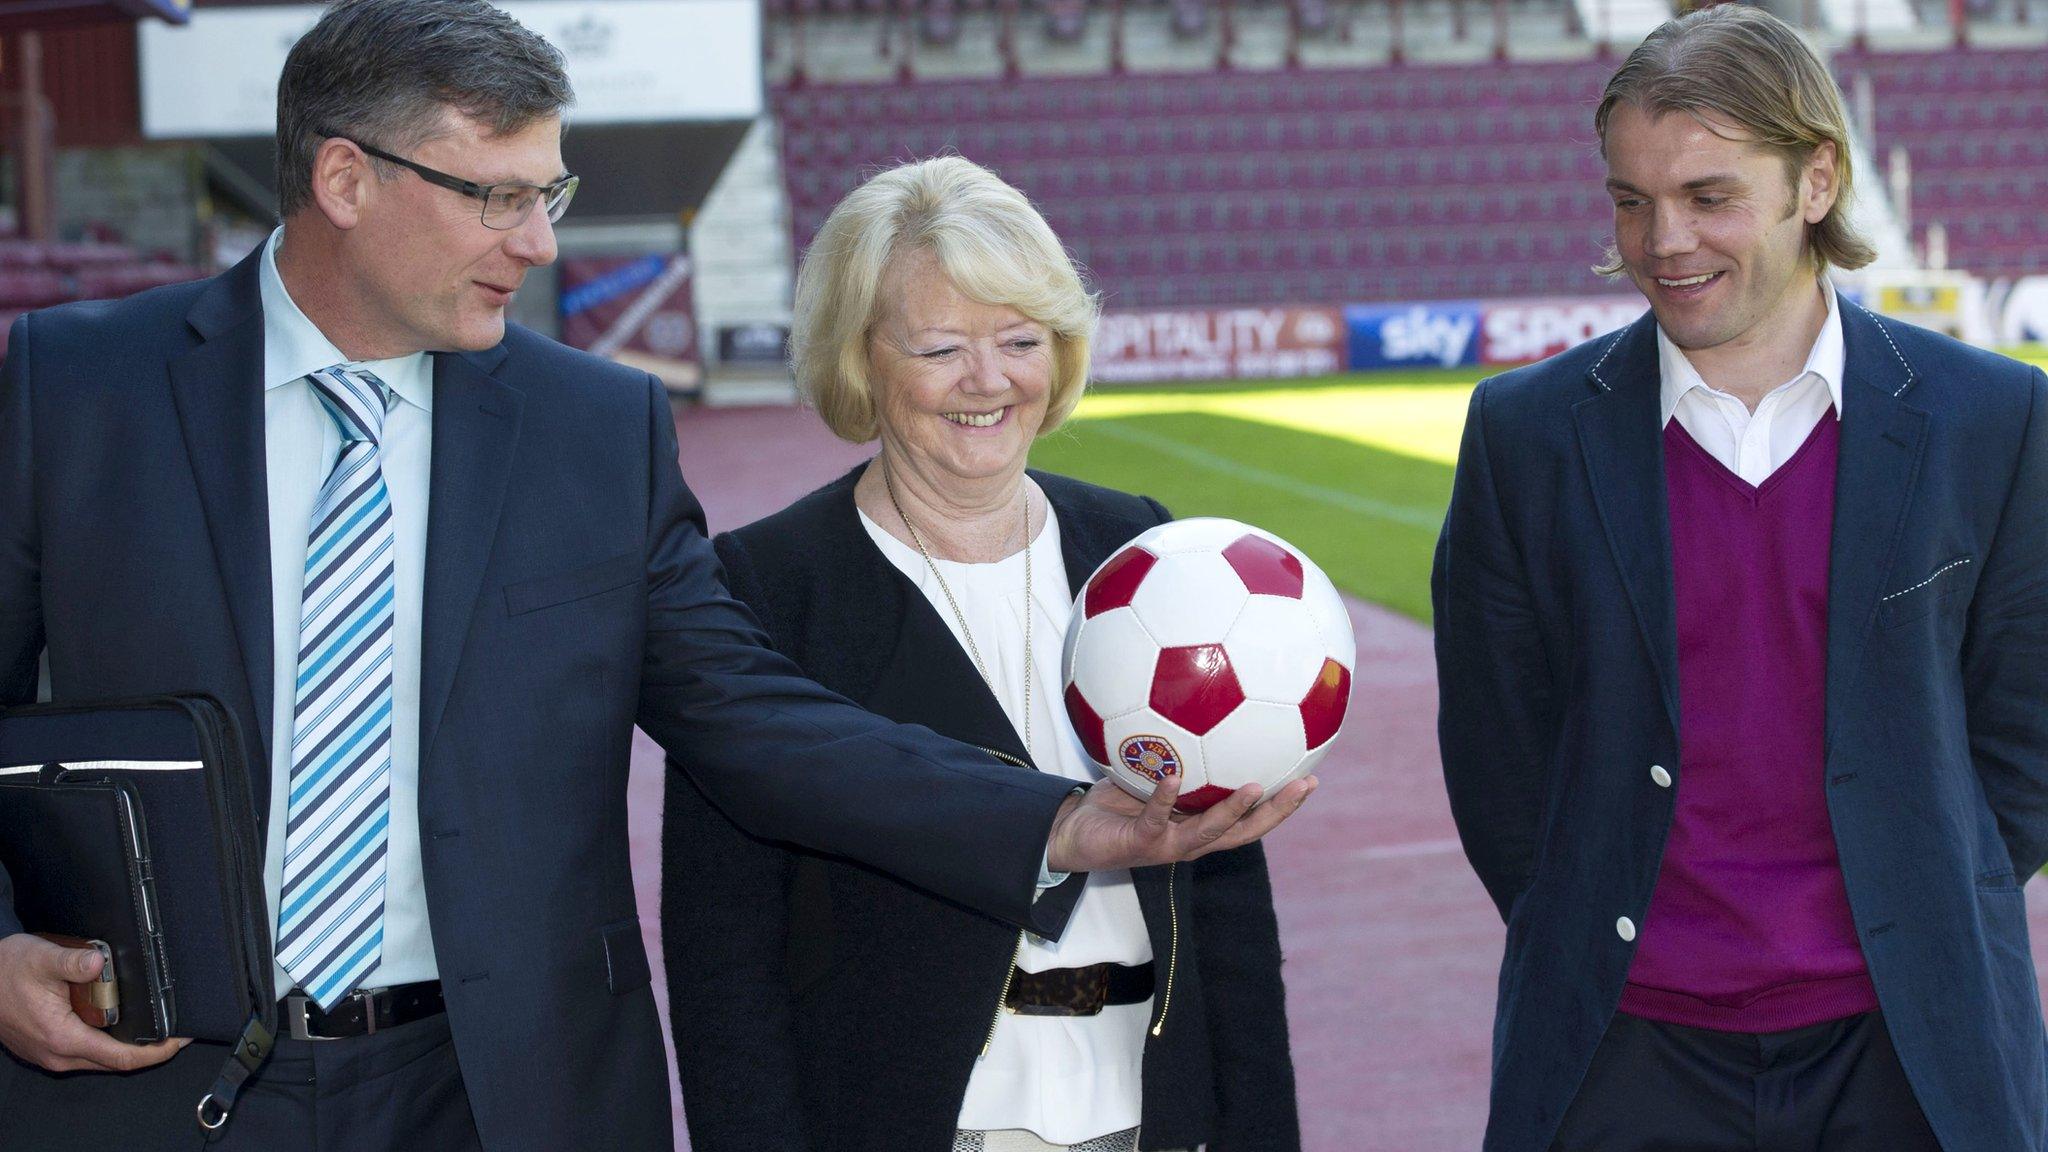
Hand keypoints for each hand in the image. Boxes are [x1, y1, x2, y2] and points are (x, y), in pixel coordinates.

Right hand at [0, 933, 187, 1072]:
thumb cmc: (5, 971)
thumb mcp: (41, 959)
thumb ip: (73, 961)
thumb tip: (99, 961)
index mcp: (62, 1037)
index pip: (120, 1057)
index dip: (155, 1053)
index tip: (178, 1041)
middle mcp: (58, 1054)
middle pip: (115, 1063)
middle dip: (149, 1051)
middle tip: (175, 1032)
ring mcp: (52, 1054)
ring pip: (101, 1059)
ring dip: (128, 1048)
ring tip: (155, 1028)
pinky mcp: (48, 1048)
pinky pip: (87, 1053)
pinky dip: (108, 1043)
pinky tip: (122, 1025)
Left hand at [1044, 772, 1316, 873]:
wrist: (1072, 832)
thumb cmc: (1113, 800)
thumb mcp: (1149, 769)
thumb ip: (1174, 746)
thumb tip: (1197, 702)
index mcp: (1200, 823)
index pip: (1251, 817)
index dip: (1283, 803)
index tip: (1312, 777)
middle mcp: (1191, 839)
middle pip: (1247, 830)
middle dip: (1279, 810)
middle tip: (1307, 784)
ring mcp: (1168, 845)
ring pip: (1210, 832)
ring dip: (1234, 810)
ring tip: (1256, 787)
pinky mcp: (1139, 843)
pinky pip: (1156, 819)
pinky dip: (1166, 798)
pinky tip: (1174, 776)